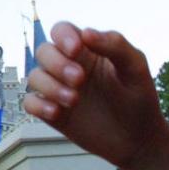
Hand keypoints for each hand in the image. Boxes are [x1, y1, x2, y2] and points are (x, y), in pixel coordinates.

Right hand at [24, 22, 168, 169]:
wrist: (138, 138)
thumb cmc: (138, 97)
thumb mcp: (135, 68)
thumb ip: (116, 46)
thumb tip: (86, 33)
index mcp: (85, 51)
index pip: (62, 31)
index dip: (63, 36)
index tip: (76, 49)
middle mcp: (66, 66)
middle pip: (43, 52)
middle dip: (56, 63)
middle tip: (79, 80)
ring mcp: (56, 88)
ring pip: (34, 77)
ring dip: (50, 86)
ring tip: (74, 100)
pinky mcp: (50, 111)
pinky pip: (30, 103)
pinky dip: (38, 106)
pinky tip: (56, 112)